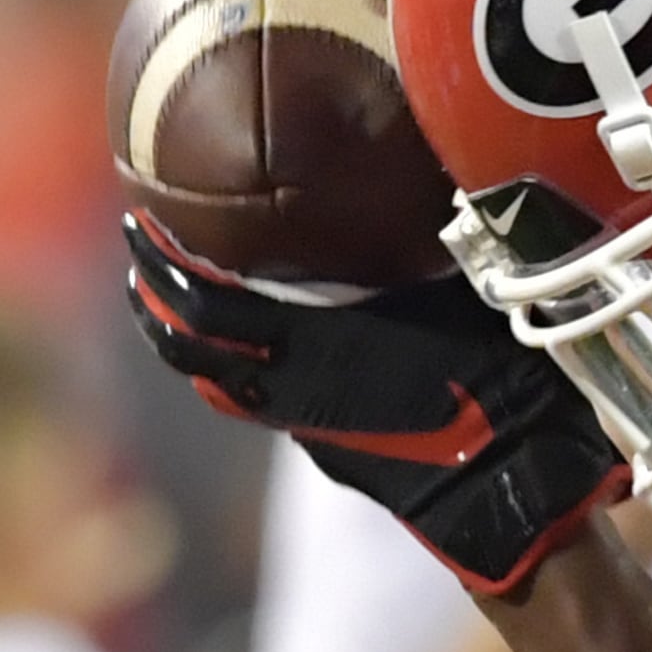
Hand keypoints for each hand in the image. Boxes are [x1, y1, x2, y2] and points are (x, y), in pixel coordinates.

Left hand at [125, 214, 624, 592]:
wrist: (512, 479)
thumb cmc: (497, 376)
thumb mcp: (453, 291)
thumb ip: (405, 247)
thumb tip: (400, 173)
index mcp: (313, 345)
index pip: (200, 304)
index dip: (160, 263)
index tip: (141, 220)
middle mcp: (288, 389)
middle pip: (181, 345)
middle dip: (150, 293)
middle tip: (138, 246)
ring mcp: (301, 426)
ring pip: (209, 381)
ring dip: (179, 336)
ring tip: (166, 296)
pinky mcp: (323, 448)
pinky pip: (251, 402)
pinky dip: (224, 368)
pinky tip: (242, 343)